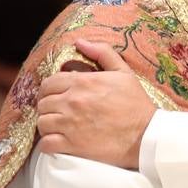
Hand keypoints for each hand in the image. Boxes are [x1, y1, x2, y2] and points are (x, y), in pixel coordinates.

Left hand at [36, 39, 153, 168]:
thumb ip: (102, 53)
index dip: (49, 90)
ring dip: (48, 125)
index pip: (49, 83)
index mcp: (82, 82)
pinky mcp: (72, 145)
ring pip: (42, 123)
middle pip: (43, 103)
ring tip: (58, 127)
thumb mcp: (123, 72)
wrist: (146, 134)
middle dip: (48, 107)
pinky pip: (46, 144)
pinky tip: (57, 142)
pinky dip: (48, 144)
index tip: (55, 96)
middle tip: (58, 112)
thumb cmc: (135, 103)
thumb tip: (80, 42)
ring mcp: (70, 124)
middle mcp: (72, 102)